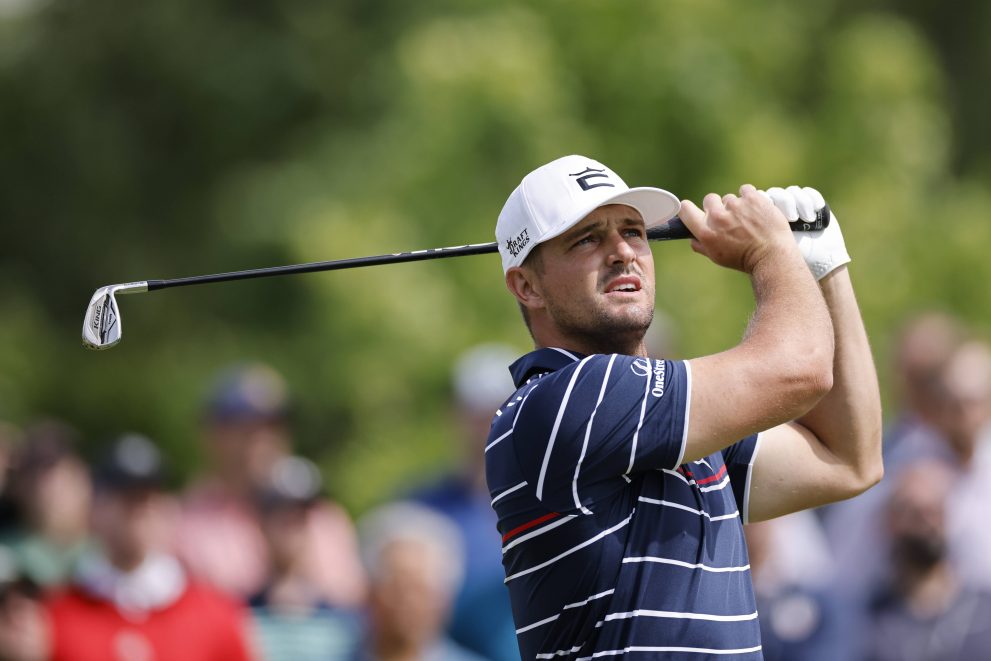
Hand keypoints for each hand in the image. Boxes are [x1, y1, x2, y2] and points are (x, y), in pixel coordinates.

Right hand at [679, 184, 796, 273]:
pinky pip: (745, 190)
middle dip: (717, 207)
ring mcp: (736, 206)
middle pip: (709, 199)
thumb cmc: (744, 260)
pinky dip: (749, 198)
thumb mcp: (717, 258)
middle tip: (729, 219)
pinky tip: (755, 210)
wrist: (772, 256)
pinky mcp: (752, 198)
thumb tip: (693, 238)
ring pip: (729, 197)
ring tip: (748, 220)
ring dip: (736, 205)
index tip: (695, 211)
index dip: (689, 209)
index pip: (685, 209)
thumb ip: (701, 246)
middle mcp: (718, 217)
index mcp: (706, 232)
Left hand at [763, 186, 849, 280]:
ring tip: (807, 219)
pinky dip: (813, 199)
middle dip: (785, 202)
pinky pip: (809, 193)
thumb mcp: (768, 248)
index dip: (765, 203)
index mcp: (763, 217)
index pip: (759, 199)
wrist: (813, 262)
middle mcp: (778, 208)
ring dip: (801, 203)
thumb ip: (754, 235)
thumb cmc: (787, 259)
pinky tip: (817, 209)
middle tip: (792, 219)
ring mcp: (795, 204)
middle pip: (776, 193)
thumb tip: (742, 227)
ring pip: (793, 192)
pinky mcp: (812, 204)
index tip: (772, 218)